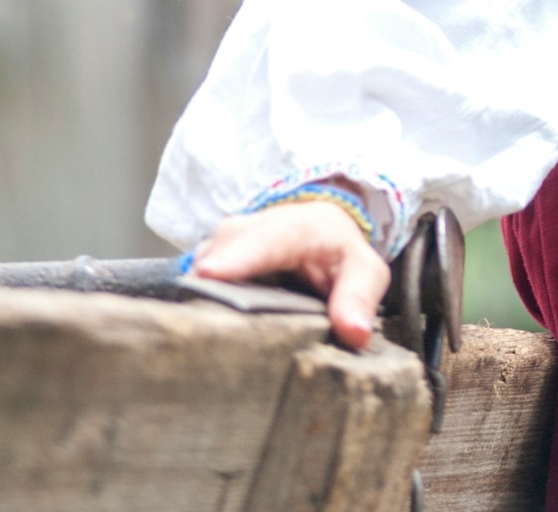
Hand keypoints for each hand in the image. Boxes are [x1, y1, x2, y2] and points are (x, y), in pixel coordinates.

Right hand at [193, 198, 390, 350]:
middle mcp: (260, 224)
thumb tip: (355, 332)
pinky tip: (194, 317)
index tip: (209, 273)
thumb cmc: (342, 254)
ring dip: (199, 287)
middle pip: (226, 246)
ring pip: (206, 255)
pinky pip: (198, 268)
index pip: (269, 240)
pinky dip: (196, 291)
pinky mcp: (216, 250)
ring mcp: (233, 236)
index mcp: (301, 226)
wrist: (324, 229)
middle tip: (192, 315)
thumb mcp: (365, 272)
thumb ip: (359, 298)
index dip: (238, 257)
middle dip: (208, 276)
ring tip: (195, 323)